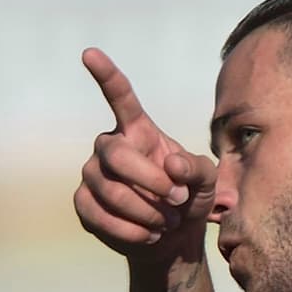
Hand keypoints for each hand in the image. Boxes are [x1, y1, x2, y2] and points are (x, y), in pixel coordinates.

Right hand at [75, 48, 216, 259]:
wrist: (171, 239)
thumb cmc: (188, 200)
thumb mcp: (207, 182)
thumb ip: (198, 169)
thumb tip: (172, 167)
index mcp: (138, 130)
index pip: (120, 97)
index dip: (106, 75)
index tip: (89, 53)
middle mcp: (109, 146)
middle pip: (116, 156)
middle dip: (150, 182)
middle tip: (178, 201)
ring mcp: (92, 174)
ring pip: (110, 190)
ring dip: (146, 212)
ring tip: (167, 222)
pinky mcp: (83, 203)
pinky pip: (99, 215)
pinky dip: (130, 231)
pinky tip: (148, 235)